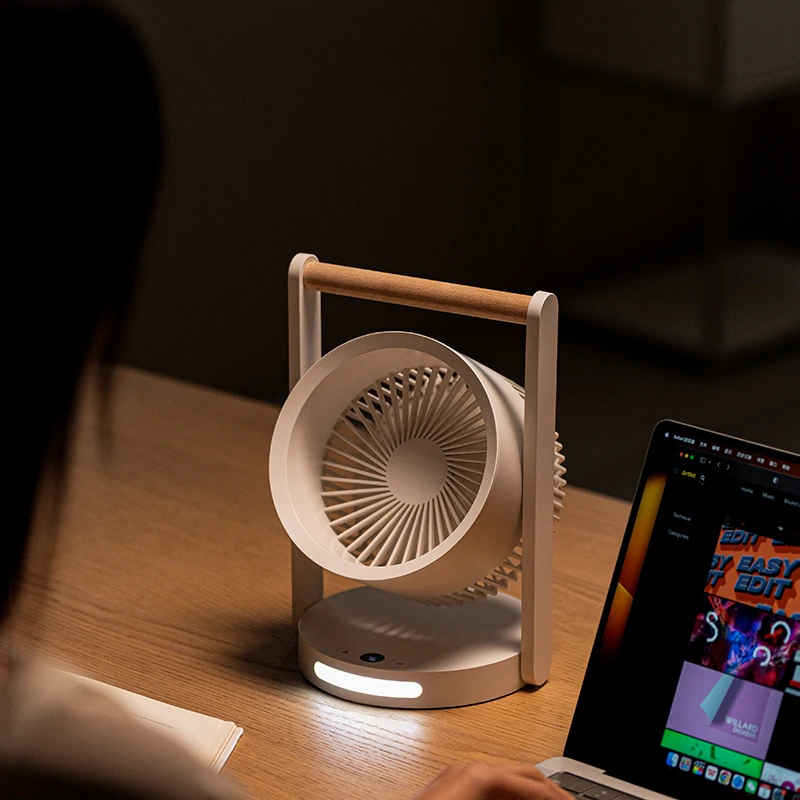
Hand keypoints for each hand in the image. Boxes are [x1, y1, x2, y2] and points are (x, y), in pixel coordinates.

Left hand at [413, 762, 571, 799]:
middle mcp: (466, 768)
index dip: (557, 794)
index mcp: (477, 774)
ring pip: (505, 780)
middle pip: (521, 773)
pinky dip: (508, 798)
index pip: (532, 781)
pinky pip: (487, 789)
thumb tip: (543, 799)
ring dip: (528, 794)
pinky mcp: (448, 790)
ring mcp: (456, 777)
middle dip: (547, 790)